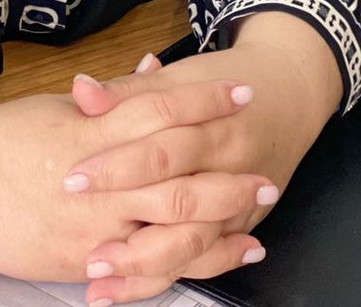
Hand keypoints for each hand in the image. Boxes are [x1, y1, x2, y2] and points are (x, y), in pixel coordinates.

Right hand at [0, 77, 271, 286]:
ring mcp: (91, 229)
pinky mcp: (83, 265)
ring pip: (171, 227)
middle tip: (266, 162)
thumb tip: (150, 78)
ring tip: (256, 211)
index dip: (202, 101)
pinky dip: (189, 260)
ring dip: (220, 220)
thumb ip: (105, 102)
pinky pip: (148, 266)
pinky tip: (219, 253)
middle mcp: (95, 183)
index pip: (158, 111)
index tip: (236, 91)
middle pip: (176, 174)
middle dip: (225, 169)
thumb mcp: (50, 109)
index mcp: (86, 133)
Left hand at [63, 17, 341, 301]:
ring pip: (194, 243)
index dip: (117, 164)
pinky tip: (127, 290)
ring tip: (98, 277)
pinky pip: (204, 262)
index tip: (73, 177)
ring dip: (145, 265)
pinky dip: (168, 277)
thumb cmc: (219, 81)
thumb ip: (128, 90)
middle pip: (179, 202)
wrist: (288, 93)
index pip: (161, 149)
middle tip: (83, 243)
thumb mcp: (177, 76)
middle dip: (130, 225)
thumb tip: (81, 91)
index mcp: (210, 125)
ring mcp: (237, 204)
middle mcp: (229, 168)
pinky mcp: (239, 227)